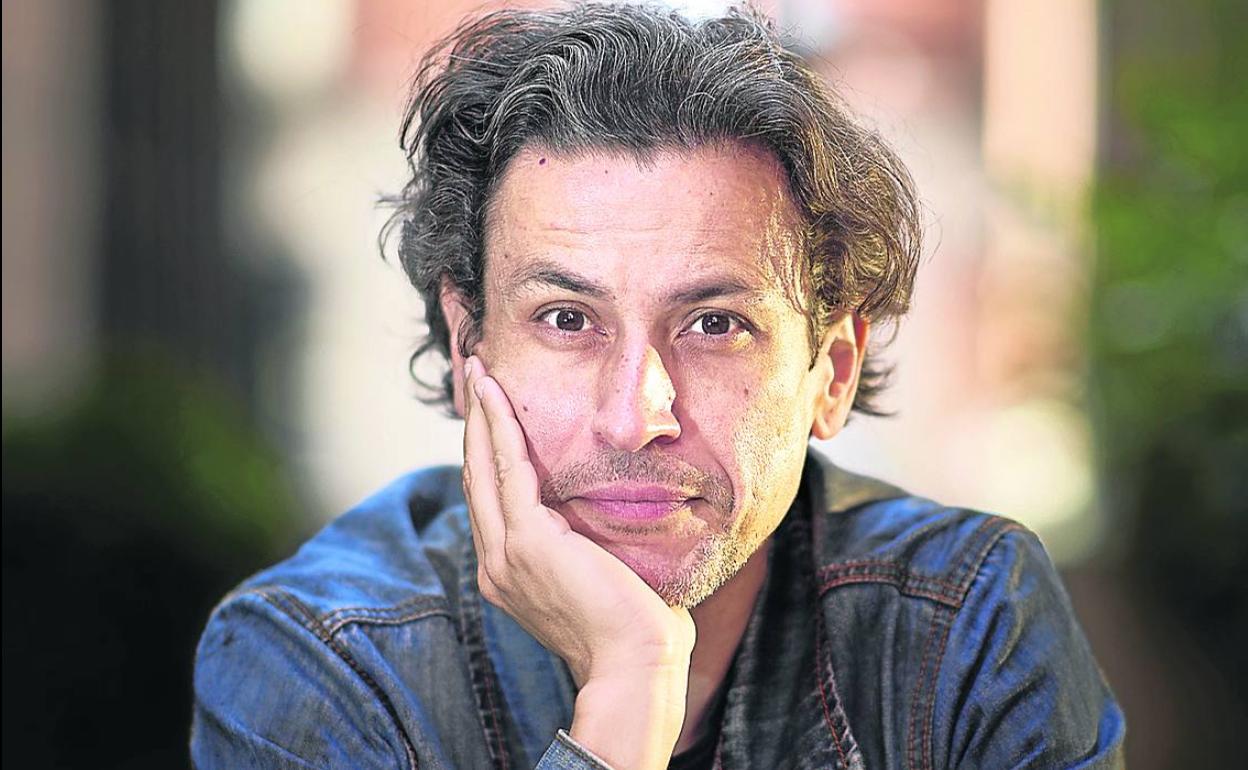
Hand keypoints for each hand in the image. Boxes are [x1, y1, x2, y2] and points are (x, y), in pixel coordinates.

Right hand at [462, 356, 693, 767]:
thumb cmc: (634, 630)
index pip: (492, 502)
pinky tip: (496, 395)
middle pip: (477, 478)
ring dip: (481, 415)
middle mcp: (496, 563)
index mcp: (510, 574)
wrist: (636, 664)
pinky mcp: (528, 539)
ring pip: (484, 467)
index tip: (490, 416)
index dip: (487, 455)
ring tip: (480, 373)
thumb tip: (611, 522)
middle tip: (476, 378)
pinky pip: (508, 468)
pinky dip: (499, 426)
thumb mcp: (599, 580)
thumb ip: (588, 548)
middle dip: (475, 425)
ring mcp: (507, 552)